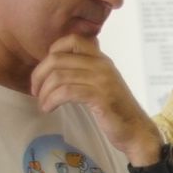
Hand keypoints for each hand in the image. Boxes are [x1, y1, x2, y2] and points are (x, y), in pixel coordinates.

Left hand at [31, 35, 161, 162]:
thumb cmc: (117, 112)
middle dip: (39, 75)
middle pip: (58, 59)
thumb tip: (59, 65)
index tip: (47, 70)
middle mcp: (102, 65)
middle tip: (35, 91)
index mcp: (102, 60)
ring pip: (59, 76)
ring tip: (42, 103)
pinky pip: (65, 92)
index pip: (72, 40)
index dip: (53, 50)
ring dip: (44, 92)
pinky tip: (48, 108)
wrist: (137, 132)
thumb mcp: (103, 85)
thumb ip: (87, 72)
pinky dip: (51, 100)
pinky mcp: (100, 97)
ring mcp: (102, 80)